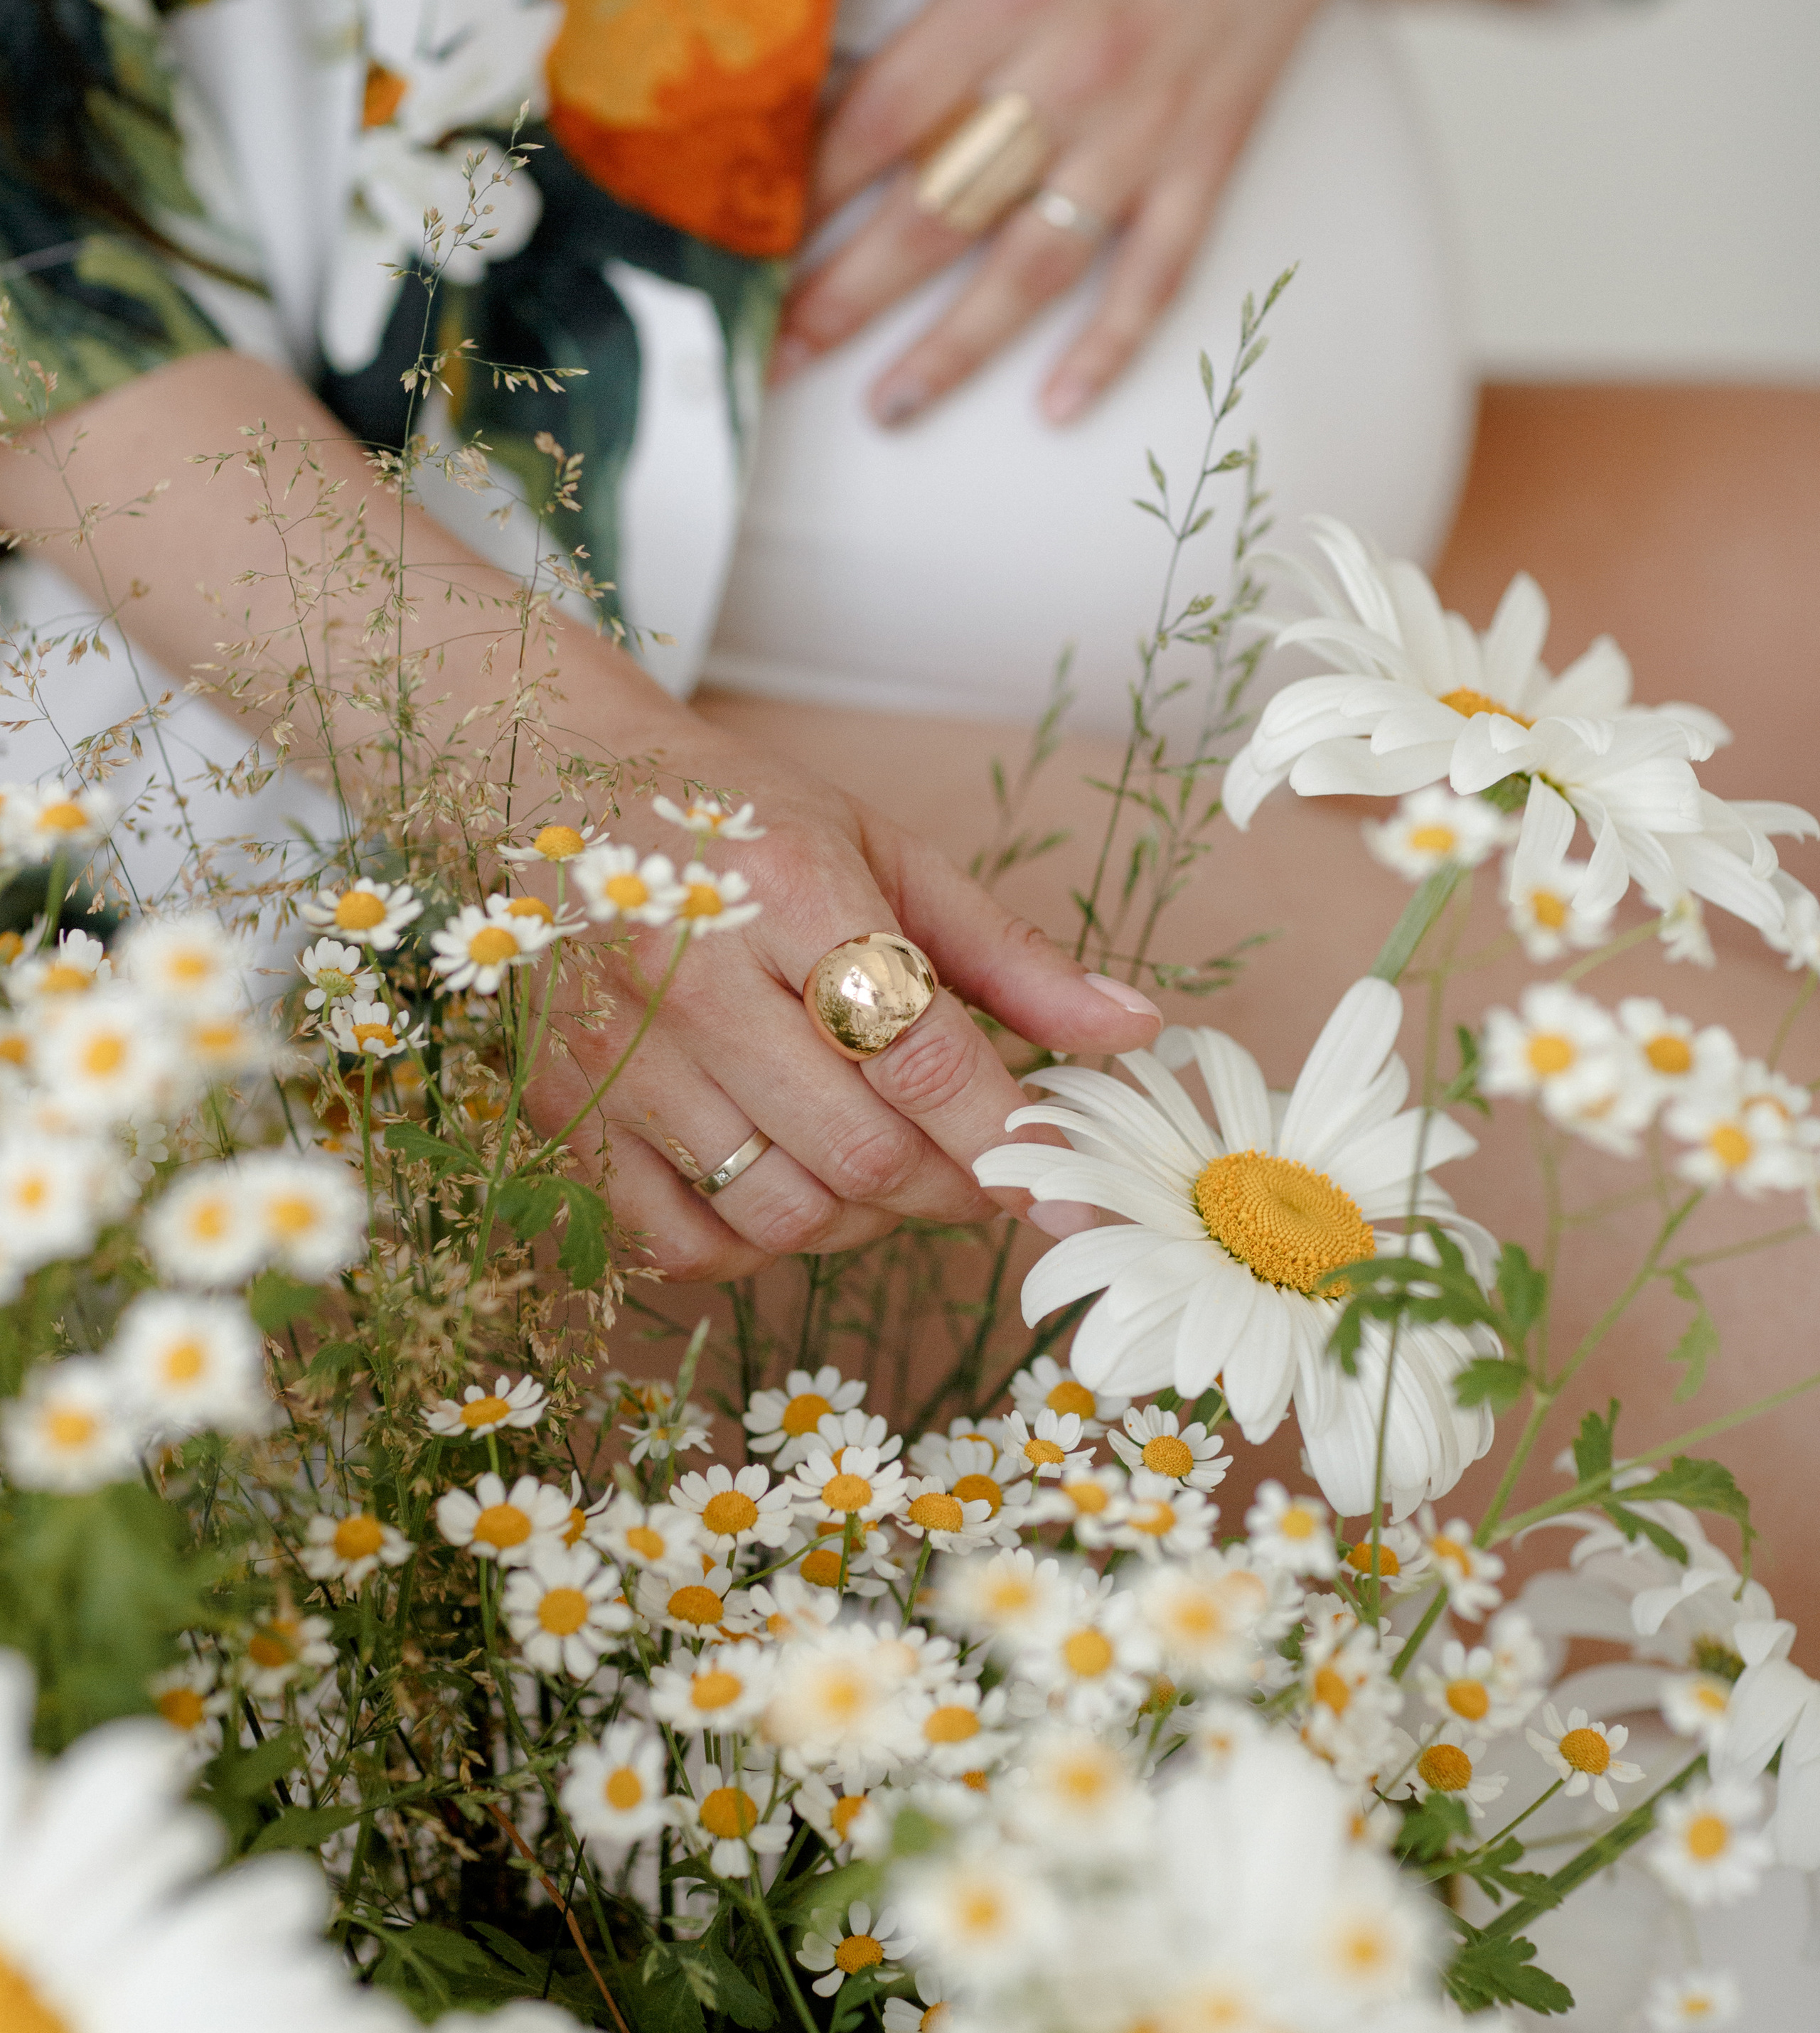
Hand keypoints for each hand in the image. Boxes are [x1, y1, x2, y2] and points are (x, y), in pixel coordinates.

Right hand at [523, 716, 1156, 1281]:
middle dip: (952, 1186)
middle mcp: (693, 976)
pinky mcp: (565, 1112)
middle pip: (861, 1150)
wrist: (558, 785)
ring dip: (862, 1221)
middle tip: (976, 1168)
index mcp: (788, 889)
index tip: (1070, 1182)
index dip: (1009, 1135)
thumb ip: (1009, 955)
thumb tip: (1133, 1031)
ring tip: (882, 1171)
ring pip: (780, 1210)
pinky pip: (681, 1242)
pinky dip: (756, 1247)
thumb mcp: (886, 852)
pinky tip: (786, 1190)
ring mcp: (619, 1055)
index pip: (921, 1053)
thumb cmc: (742, 821)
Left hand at [773, 0, 1648, 428]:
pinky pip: (1157, 273)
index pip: (885, 114)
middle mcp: (1072, 73)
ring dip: (957, 348)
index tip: (744, 240)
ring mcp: (1142, 130)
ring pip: (1036, 265)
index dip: (808, 186)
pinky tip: (1055, 405)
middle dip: (849, 294)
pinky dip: (1111, 346)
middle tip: (776, 356)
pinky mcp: (1204, 160)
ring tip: (885, 409)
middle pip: (940, 211)